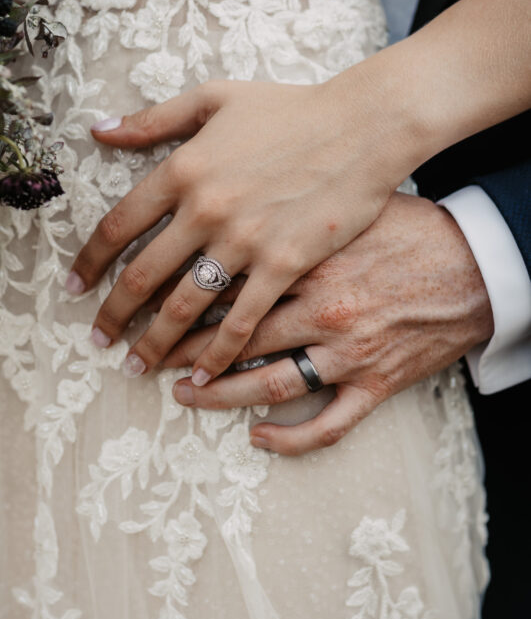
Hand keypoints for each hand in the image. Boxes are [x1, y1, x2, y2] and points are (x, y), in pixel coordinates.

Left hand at [69, 78, 418, 381]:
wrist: (363, 127)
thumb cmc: (290, 108)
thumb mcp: (214, 98)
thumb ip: (153, 118)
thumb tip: (99, 130)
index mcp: (183, 169)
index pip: (117, 225)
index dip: (90, 260)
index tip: (75, 286)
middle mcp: (205, 209)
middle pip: (141, 274)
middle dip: (113, 314)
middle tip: (97, 339)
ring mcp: (245, 241)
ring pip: (184, 305)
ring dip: (154, 342)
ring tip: (135, 365)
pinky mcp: (284, 266)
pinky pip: (241, 319)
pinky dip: (218, 353)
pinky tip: (201, 374)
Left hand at [161, 192, 493, 454]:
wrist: (475, 263)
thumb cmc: (407, 223)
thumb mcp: (343, 199)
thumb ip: (284, 198)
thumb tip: (221, 179)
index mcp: (306, 259)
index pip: (224, 283)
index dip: (175, 296)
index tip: (142, 302)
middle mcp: (321, 308)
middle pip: (233, 336)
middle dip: (180, 348)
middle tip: (142, 354)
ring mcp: (348, 351)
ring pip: (267, 384)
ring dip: (217, 395)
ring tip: (181, 393)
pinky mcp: (376, 383)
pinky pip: (328, 424)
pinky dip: (289, 438)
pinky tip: (258, 439)